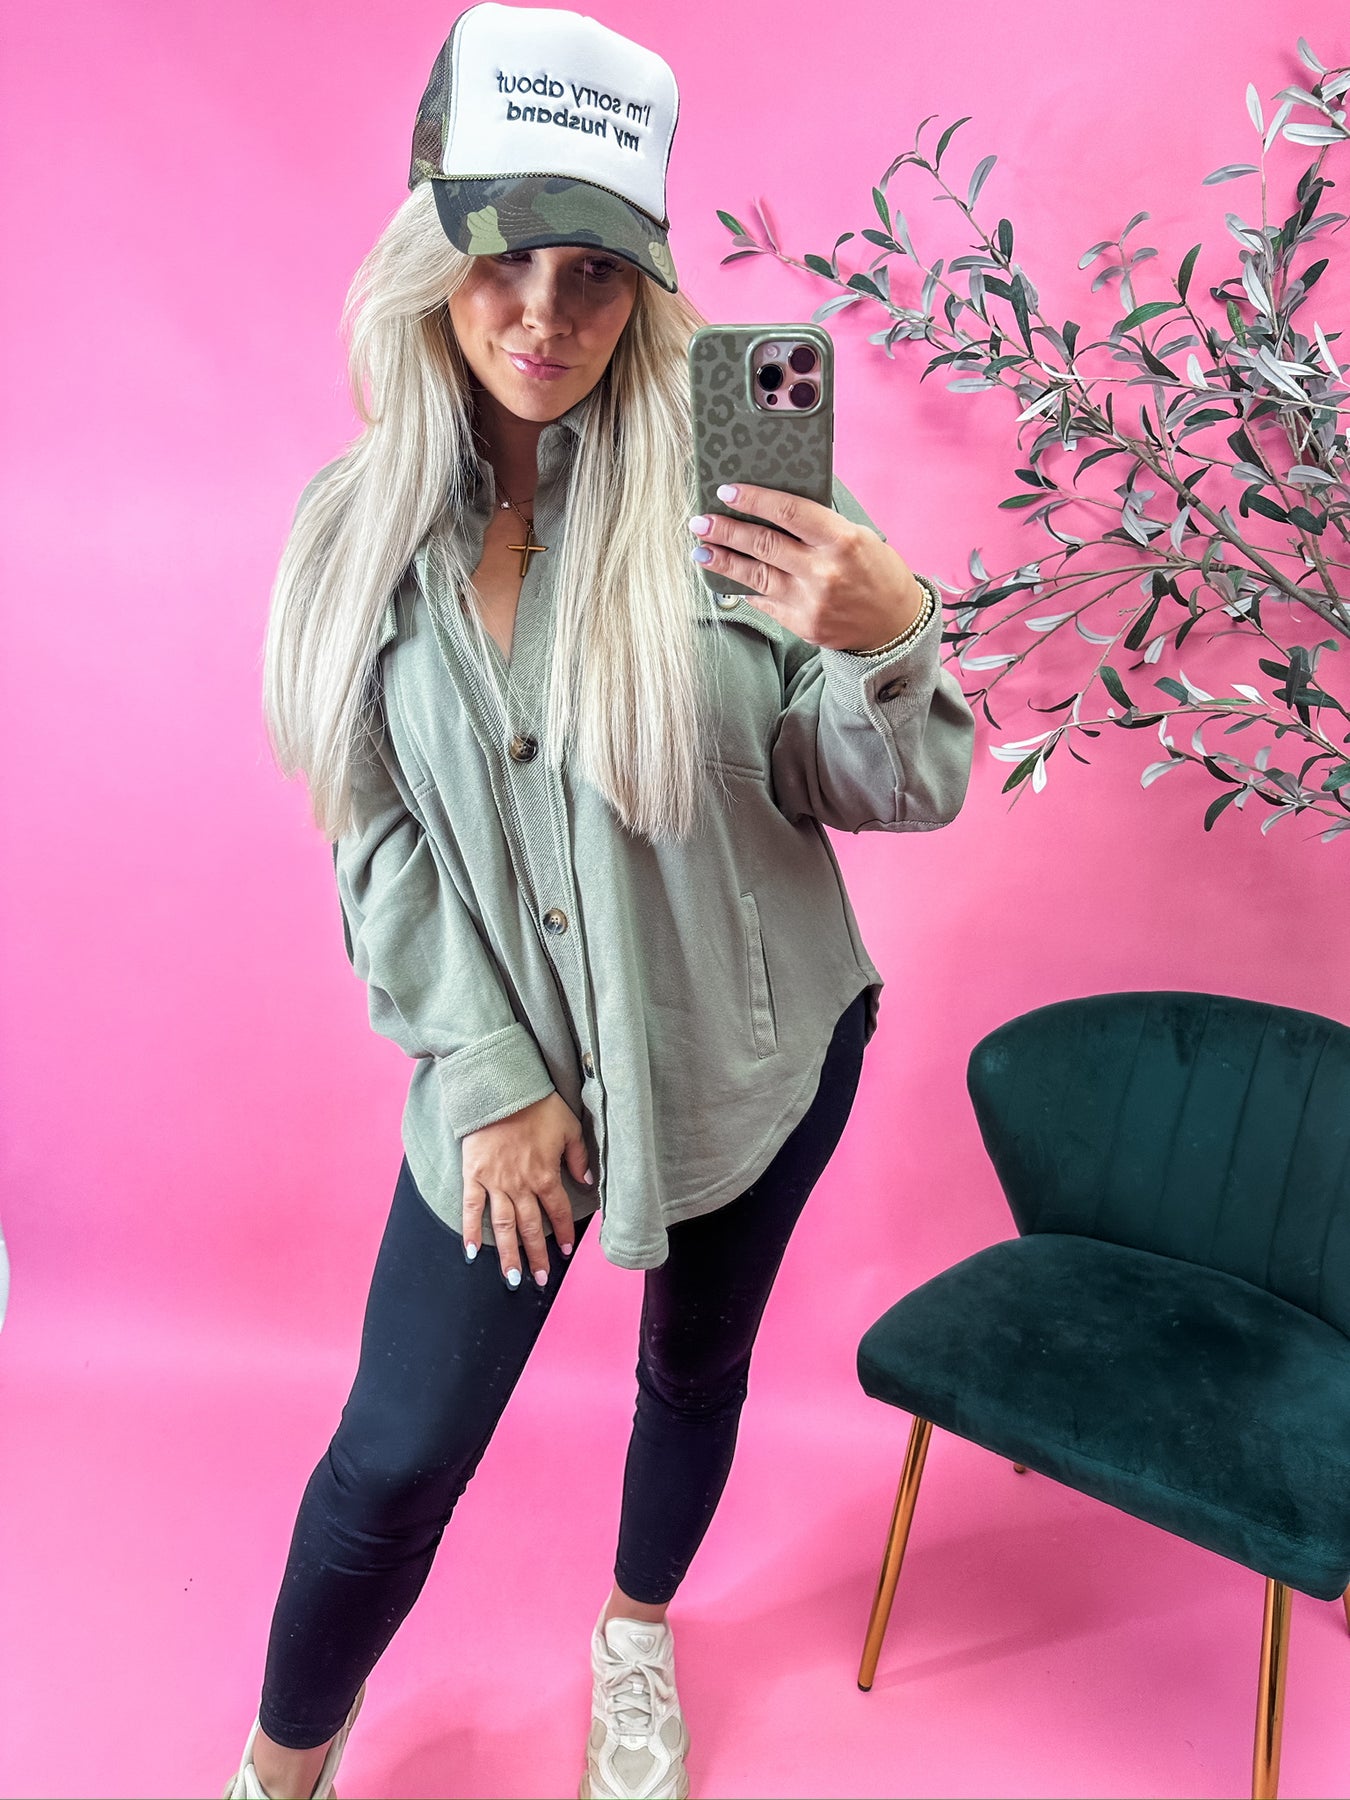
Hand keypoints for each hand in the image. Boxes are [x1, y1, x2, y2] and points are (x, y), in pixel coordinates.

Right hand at [460, 1092, 591, 1288]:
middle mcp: (521, 1185)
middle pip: (531, 1227)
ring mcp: (495, 1182)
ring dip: (509, 1254)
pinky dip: (470, 1231)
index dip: (564, 1232)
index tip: (566, 1250)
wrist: (500, 1089)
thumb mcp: (569, 1127)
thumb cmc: (537, 1105)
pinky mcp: (473, 1175)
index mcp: (545, 1175)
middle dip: (537, 1256)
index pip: (558, 1211)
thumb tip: (587, 1181)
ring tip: (513, 1278)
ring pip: (503, 1226)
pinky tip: (471, 1253)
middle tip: (540, 1279)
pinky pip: (471, 1208)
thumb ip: (578, 1158)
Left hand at [688, 481, 926, 651]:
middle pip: (762, 544)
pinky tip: (726, 577)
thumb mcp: (858, 537)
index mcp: (841, 541)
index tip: (727, 492)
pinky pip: (764, 601)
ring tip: (700, 549)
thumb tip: (773, 507)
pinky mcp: (801, 624)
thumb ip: (819, 525)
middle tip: (701, 521)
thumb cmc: (877, 573)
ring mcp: (810, 601)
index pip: (788, 512)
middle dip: (726, 530)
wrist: (893, 626)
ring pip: (754, 575)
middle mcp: (823, 571)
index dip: (754, 500)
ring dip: (723, 560)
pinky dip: (744, 587)